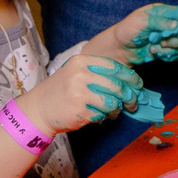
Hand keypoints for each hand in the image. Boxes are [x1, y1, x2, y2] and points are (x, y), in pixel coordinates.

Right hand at [25, 50, 141, 133]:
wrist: (38, 109)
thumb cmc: (62, 91)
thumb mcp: (77, 74)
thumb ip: (99, 75)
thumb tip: (130, 84)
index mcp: (82, 61)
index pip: (114, 67)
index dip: (130, 76)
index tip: (138, 84)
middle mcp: (81, 74)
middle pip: (117, 85)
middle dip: (130, 96)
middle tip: (133, 103)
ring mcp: (80, 91)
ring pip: (113, 102)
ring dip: (117, 109)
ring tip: (112, 111)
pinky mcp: (80, 109)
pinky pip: (102, 114)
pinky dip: (104, 117)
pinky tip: (98, 115)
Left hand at [105, 3, 177, 64]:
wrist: (119, 48)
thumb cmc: (127, 30)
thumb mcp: (141, 21)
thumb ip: (159, 22)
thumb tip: (176, 25)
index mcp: (163, 12)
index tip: (177, 31)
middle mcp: (168, 24)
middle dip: (176, 39)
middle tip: (163, 42)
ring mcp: (167, 37)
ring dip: (169, 48)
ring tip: (153, 48)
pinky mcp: (165, 49)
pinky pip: (176, 54)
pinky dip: (167, 55)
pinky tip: (155, 53)